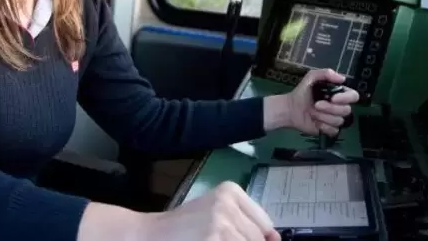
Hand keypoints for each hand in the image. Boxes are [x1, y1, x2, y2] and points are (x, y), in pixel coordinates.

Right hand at [140, 181, 279, 240]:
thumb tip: (276, 239)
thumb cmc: (185, 228)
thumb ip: (245, 223)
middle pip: (259, 239)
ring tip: (213, 240)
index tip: (237, 238)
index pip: (266, 225)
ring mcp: (221, 221)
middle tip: (218, 238)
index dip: (261, 240)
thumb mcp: (216, 214)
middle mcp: (227, 202)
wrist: (151, 234)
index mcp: (230, 191)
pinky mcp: (214, 238)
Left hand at [286, 69, 358, 135]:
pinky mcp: (329, 130)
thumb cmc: (302, 92)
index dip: (346, 98)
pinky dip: (324, 127)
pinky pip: (334, 131)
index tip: (333, 98)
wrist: (291, 108)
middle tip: (316, 105)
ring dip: (324, 116)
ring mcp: (335, 119)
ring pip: (339, 121)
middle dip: (330, 108)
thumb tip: (342, 79)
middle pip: (346, 110)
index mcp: (339, 94)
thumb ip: (325, 73)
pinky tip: (316, 122)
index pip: (353, 96)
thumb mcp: (311, 77)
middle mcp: (340, 107)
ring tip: (312, 112)